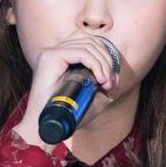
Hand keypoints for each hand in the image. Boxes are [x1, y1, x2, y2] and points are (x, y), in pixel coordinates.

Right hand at [13, 30, 120, 150]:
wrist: (49, 126)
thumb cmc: (67, 115)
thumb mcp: (90, 98)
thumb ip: (103, 86)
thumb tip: (116, 77)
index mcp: (59, 58)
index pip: (87, 42)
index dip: (104, 56)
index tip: (110, 81)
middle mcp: (52, 52)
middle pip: (89, 39)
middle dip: (106, 59)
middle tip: (110, 83)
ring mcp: (49, 53)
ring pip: (87, 45)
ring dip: (103, 64)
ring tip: (106, 84)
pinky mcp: (50, 56)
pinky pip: (81, 52)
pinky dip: (96, 64)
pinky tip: (100, 79)